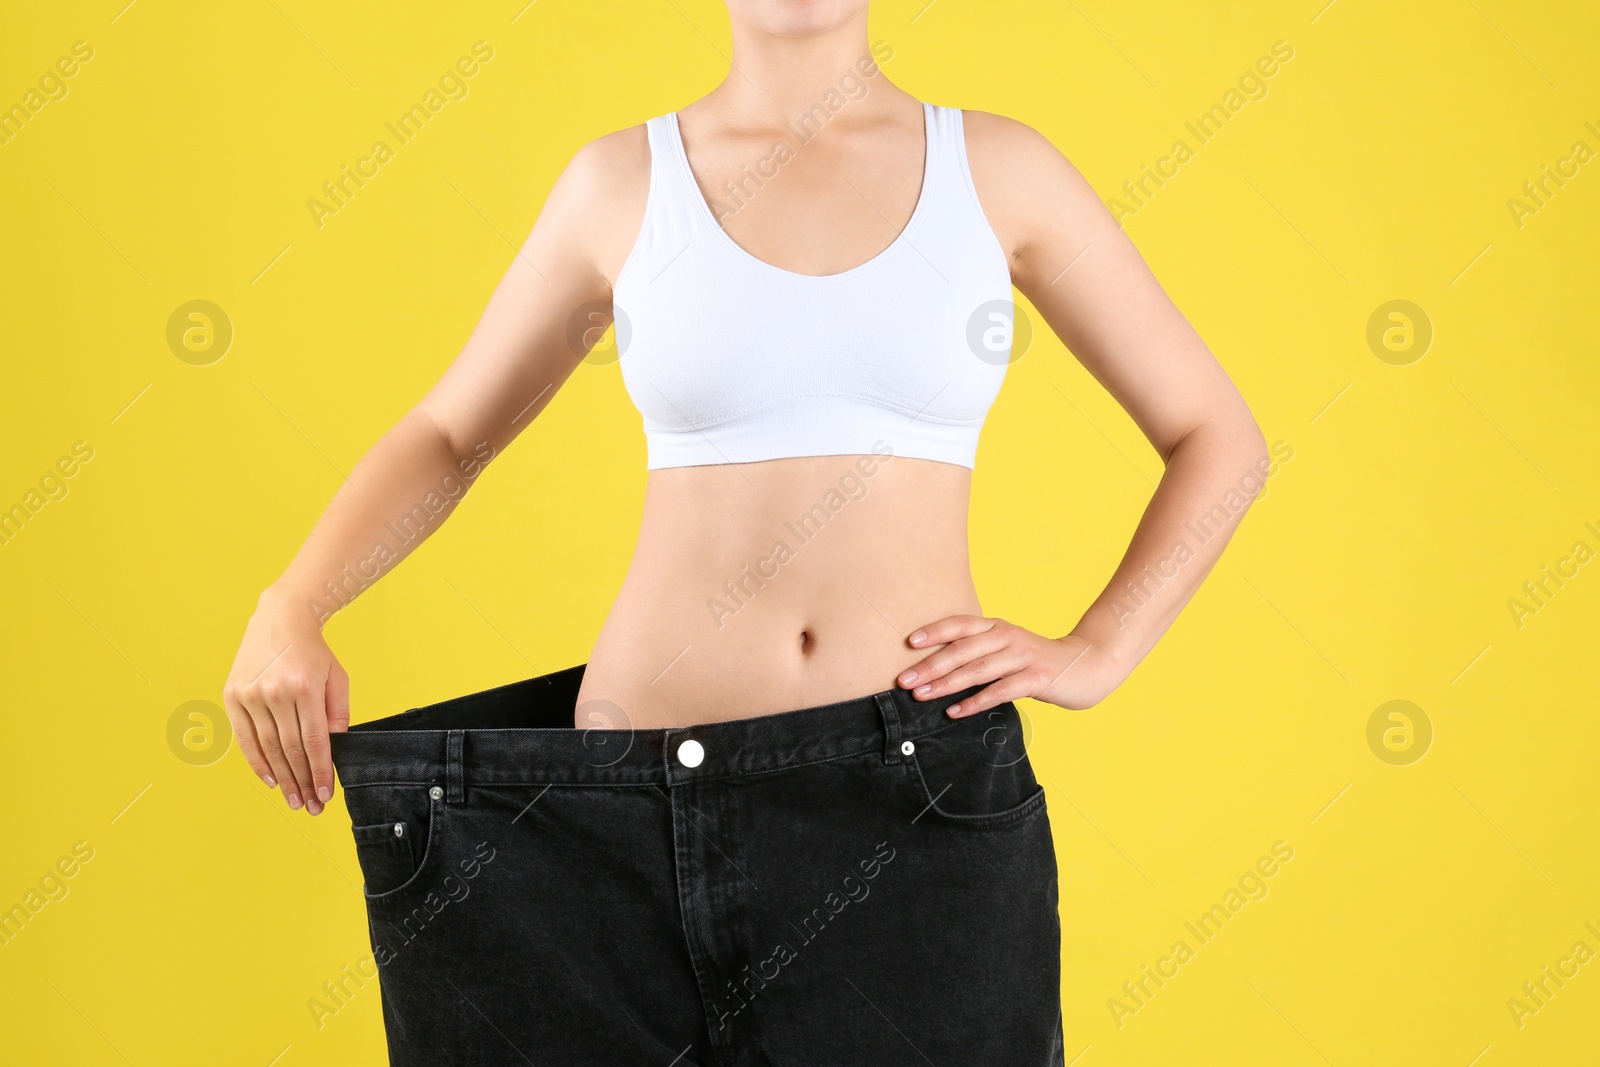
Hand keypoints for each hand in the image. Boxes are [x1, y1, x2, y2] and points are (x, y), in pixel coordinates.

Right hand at [222, 590, 350, 813]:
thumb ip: (338, 714)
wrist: (280, 619)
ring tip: (293, 799)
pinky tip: (270, 780)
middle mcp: (275, 692)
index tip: (325, 795)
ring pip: (267, 747)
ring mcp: (250, 694)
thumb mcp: (337, 677)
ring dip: (281, 778)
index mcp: (305, 688)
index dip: (319, 771)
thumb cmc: (314, 652)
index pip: (314, 741)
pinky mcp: (232, 695)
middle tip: (310, 806)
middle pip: (290, 749)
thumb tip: (334, 749)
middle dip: (302, 781)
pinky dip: (257, 761)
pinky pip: (245, 737)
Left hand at [896, 615, 1116, 715]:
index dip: (934, 631)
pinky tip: (954, 712)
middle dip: (930, 665)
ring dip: (945, 684)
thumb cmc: (1036, 660)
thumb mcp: (1007, 648)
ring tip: (920, 695)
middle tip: (903, 680)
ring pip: (977, 669)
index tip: (909, 642)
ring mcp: (1022, 656)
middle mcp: (1007, 637)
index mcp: (997, 626)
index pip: (960, 624)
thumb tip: (935, 669)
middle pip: (962, 649)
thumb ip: (978, 652)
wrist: (1086, 666)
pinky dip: (974, 702)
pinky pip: (999, 691)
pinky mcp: (1035, 678)